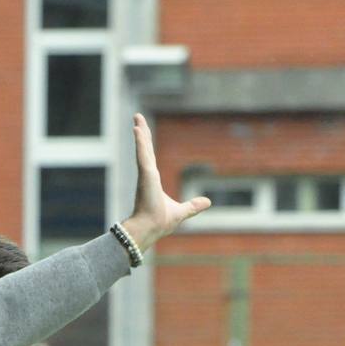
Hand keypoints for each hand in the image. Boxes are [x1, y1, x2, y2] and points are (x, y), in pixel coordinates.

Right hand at [119, 113, 210, 252]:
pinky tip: (137, 129)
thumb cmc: (161, 222)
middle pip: (144, 148)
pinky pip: (143, 154)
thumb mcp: (182, 211)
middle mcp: (147, 174)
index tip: (141, 131)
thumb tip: (207, 202)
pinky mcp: (145, 176)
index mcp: (153, 180)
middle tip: (137, 117)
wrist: (151, 229)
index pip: (149, 156)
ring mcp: (146, 174)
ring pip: (143, 148)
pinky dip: (140, 142)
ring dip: (140, 132)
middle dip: (141, 131)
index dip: (146, 143)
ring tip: (136, 117)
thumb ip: (193, 206)